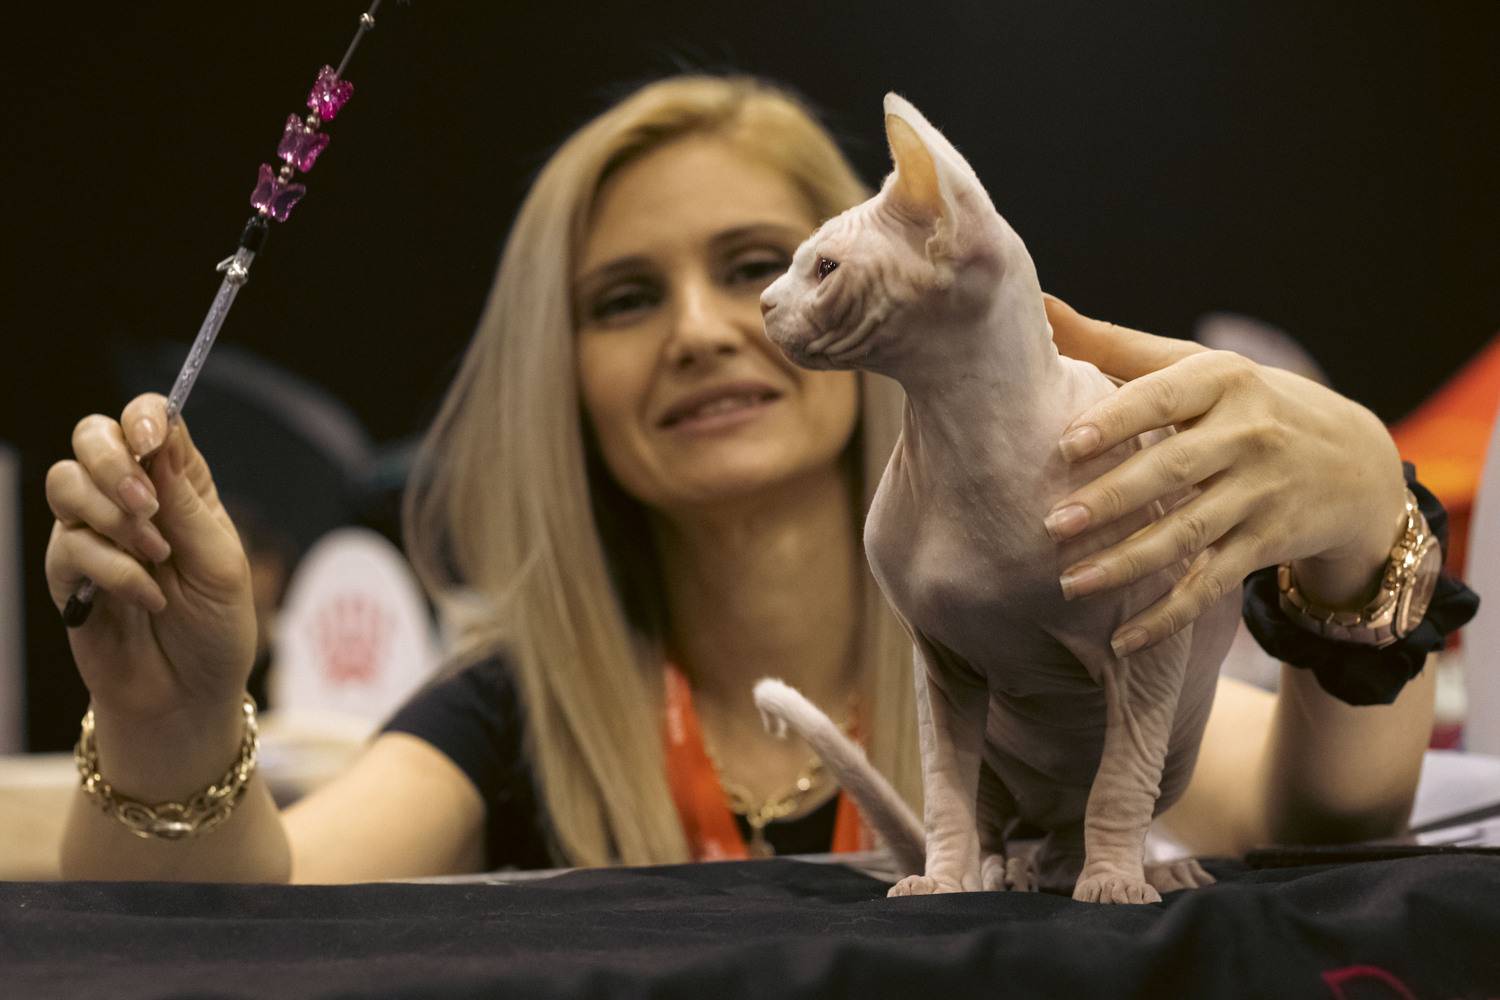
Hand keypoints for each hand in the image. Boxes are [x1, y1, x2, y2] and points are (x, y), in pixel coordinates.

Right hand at [44, 393, 255, 726]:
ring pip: (67, 483)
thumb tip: (159, 442)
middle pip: (93, 436)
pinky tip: (148, 597)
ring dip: (113, 517)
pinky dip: (115, 570)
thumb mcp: (222, 563)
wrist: (190, 694)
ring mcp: (94, 532)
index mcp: (180, 484)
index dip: (145, 418)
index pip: (151, 422)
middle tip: (147, 506)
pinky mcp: (67, 572)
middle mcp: (131, 498)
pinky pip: (69, 545)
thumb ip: (188, 503)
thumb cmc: (217, 627)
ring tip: (155, 558)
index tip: (150, 443)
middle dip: (112, 461)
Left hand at [1041, 295, 1406, 655]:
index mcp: (1224, 380)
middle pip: (1173, 471)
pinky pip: (1211, 585)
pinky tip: (1121, 640)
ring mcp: (1262, 494)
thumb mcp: (1194, 366)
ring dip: (1128, 564)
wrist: (1355, 464)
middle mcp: (1249, 435)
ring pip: (1189, 534)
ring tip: (1070, 583)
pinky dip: (1167, 616)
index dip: (1117, 419)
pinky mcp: (1266, 545)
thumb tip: (1037, 304)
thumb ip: (1114, 345)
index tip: (1065, 444)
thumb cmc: (1244, 404)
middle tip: (1051, 525)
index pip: (1164, 396)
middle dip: (1112, 500)